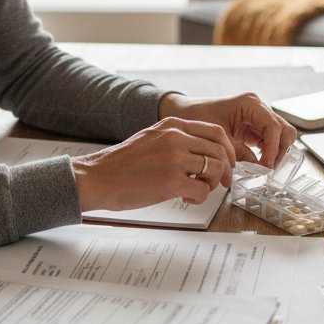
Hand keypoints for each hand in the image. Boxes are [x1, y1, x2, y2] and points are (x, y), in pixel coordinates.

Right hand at [72, 117, 236, 211]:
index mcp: (172, 125)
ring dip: (212, 184)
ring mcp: (174, 158)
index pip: (216, 132)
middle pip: (220, 151)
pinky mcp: (171, 180)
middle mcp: (175, 137)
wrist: (97, 178)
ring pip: (216, 169)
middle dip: (226, 170)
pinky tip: (184, 198)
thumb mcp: (152, 139)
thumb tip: (203, 154)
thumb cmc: (122, 165)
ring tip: (196, 190)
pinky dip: (199, 198)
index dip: (227, 150)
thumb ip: (176, 141)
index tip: (226, 164)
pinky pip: (203, 190)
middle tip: (220, 183)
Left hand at [158, 91, 296, 167]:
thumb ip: (239, 152)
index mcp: (250, 103)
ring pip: (281, 136)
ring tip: (264, 169)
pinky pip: (270, 141)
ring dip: (276, 153)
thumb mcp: (217, 137)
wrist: (184, 113)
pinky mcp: (254, 129)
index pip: (273, 126)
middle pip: (284, 130)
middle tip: (268, 168)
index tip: (265, 166)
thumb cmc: (196, 117)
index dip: (272, 148)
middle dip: (280, 150)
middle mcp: (258, 108)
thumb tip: (258, 169)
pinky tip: (258, 165)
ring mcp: (258, 118)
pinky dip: (268, 154)